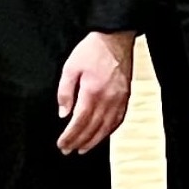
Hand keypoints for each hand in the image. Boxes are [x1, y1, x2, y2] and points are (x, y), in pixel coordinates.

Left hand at [54, 29, 136, 153]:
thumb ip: (65, 92)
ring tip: (84, 149)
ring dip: (95, 141)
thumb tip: (63, 113)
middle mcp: (108, 99)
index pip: (79, 122)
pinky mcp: (126, 96)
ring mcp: (120, 99)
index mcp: (92, 92)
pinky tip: (102, 135)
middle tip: (69, 150)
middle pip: (93, 128)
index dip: (70, 136)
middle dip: (79, 142)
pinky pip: (119, 119)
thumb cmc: (92, 50)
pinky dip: (110, 130)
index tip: (62, 144)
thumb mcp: (70, 67)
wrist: (115, 38)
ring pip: (107, 127)